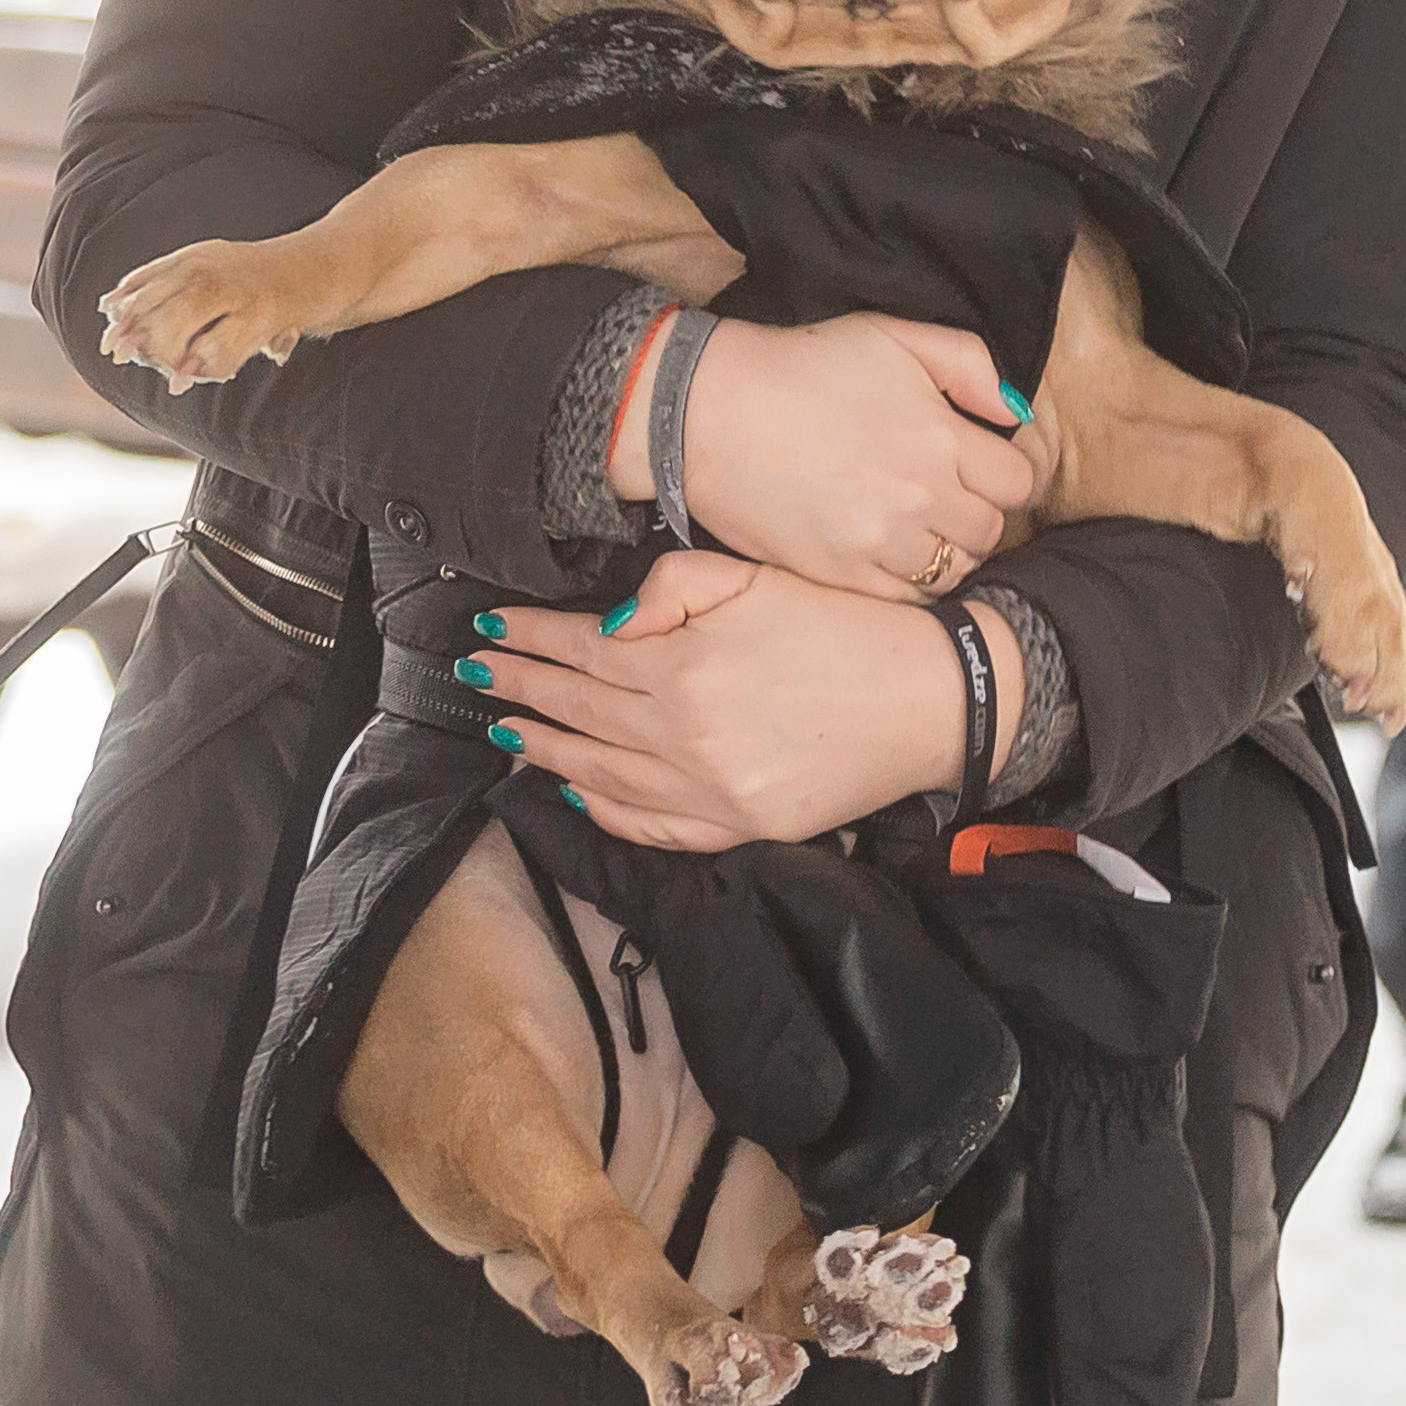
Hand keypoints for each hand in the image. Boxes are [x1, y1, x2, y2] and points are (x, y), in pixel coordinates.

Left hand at [462, 552, 1024, 847]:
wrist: (929, 700)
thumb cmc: (848, 628)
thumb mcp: (760, 577)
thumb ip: (675, 587)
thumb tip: (608, 620)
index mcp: (684, 665)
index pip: (580, 649)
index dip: (529, 636)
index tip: (491, 627)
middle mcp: (684, 734)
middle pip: (578, 709)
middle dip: (520, 686)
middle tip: (476, 674)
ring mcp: (707, 790)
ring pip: (598, 772)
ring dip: (545, 748)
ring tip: (507, 727)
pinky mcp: (737, 828)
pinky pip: (649, 825)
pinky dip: (603, 810)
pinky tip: (574, 791)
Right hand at [610, 312, 1046, 599]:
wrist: (710, 410)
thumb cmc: (801, 366)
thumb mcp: (892, 335)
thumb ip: (969, 364)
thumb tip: (1015, 414)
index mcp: (940, 435)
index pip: (1017, 482)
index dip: (1000, 474)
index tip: (972, 467)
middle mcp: (920, 494)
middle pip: (989, 532)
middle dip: (974, 514)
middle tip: (941, 498)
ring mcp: (880, 540)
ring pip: (952, 571)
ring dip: (942, 551)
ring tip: (912, 526)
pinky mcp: (842, 575)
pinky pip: (906, 598)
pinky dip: (906, 580)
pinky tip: (884, 551)